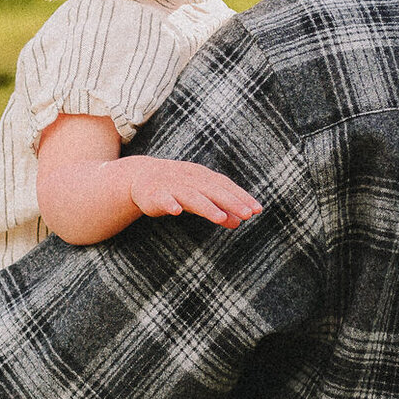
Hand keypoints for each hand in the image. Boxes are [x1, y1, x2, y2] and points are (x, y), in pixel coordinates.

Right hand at [122, 157, 261, 227]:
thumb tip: (241, 222)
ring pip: (191, 196)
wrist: (141, 177)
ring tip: (221, 217)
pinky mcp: (154, 195)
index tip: (257, 210)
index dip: (241, 197)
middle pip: (213, 190)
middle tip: (248, 214)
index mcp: (203, 177)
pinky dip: (169, 204)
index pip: (225, 186)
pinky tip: (176, 212)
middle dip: (231, 202)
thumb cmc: (177, 187)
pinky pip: (162, 199)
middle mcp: (190, 179)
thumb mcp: (200, 197)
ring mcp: (172, 186)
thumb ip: (220, 208)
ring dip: (206, 206)